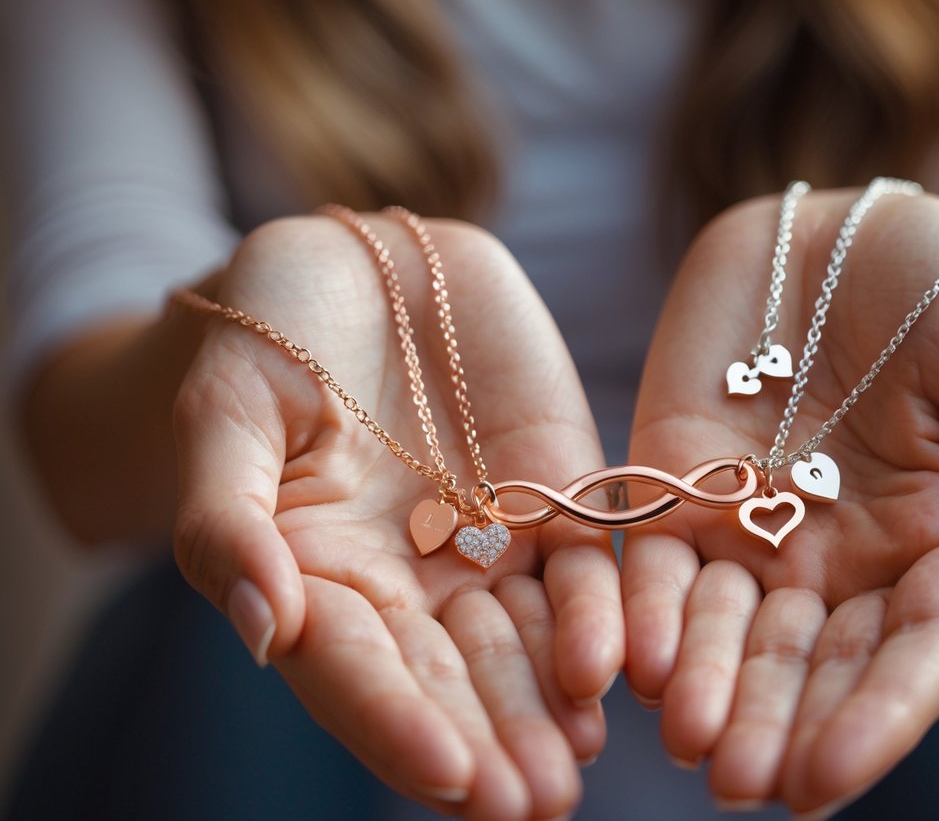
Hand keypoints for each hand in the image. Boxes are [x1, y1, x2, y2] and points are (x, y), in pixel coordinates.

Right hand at [172, 215, 621, 820]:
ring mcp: (486, 543)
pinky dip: (603, 616)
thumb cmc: (264, 330)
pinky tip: (620, 668)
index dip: (396, 723)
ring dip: (551, 706)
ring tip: (576, 769)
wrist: (359, 264)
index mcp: (316, 576)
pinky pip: (587, 566)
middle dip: (491, 740)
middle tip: (532, 806)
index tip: (448, 775)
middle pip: (451, 677)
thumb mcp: (225, 415)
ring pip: (527, 639)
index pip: (355, 670)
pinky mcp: (553, 496)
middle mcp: (407, 581)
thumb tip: (266, 634)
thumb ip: (232, 523)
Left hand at [622, 190, 938, 813]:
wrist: (831, 230)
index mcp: (934, 549)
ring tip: (683, 735)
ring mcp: (752, 531)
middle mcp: (839, 562)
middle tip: (736, 779)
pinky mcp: (675, 490)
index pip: (910, 658)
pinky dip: (640, 611)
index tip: (825, 776)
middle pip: (809, 664)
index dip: (874, 721)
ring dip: (704, 686)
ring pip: (727, 628)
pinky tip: (627, 657)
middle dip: (775, 722)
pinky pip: (652, 564)